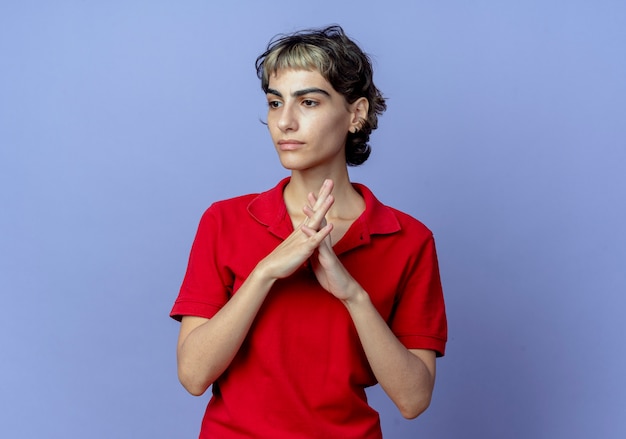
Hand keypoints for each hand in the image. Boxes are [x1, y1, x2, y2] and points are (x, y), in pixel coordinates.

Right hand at [257, 180, 334, 280]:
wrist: (270, 268)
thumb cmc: (283, 257)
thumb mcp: (295, 242)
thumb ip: (302, 234)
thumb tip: (306, 228)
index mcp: (303, 229)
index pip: (313, 209)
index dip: (320, 197)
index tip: (327, 185)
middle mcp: (303, 230)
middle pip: (315, 209)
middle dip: (323, 195)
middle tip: (330, 180)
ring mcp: (303, 238)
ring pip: (315, 221)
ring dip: (323, 209)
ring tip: (332, 197)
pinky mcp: (303, 249)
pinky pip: (315, 240)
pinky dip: (322, 233)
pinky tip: (330, 225)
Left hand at [301, 187, 360, 301]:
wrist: (345, 290)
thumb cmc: (332, 276)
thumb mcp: (320, 262)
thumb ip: (315, 252)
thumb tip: (310, 246)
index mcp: (323, 245)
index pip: (318, 224)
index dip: (313, 212)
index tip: (309, 198)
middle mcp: (326, 244)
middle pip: (321, 221)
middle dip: (316, 206)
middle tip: (311, 191)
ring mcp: (328, 251)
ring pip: (321, 230)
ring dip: (314, 217)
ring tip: (306, 204)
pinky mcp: (328, 259)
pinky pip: (319, 246)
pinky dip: (313, 236)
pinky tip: (306, 228)